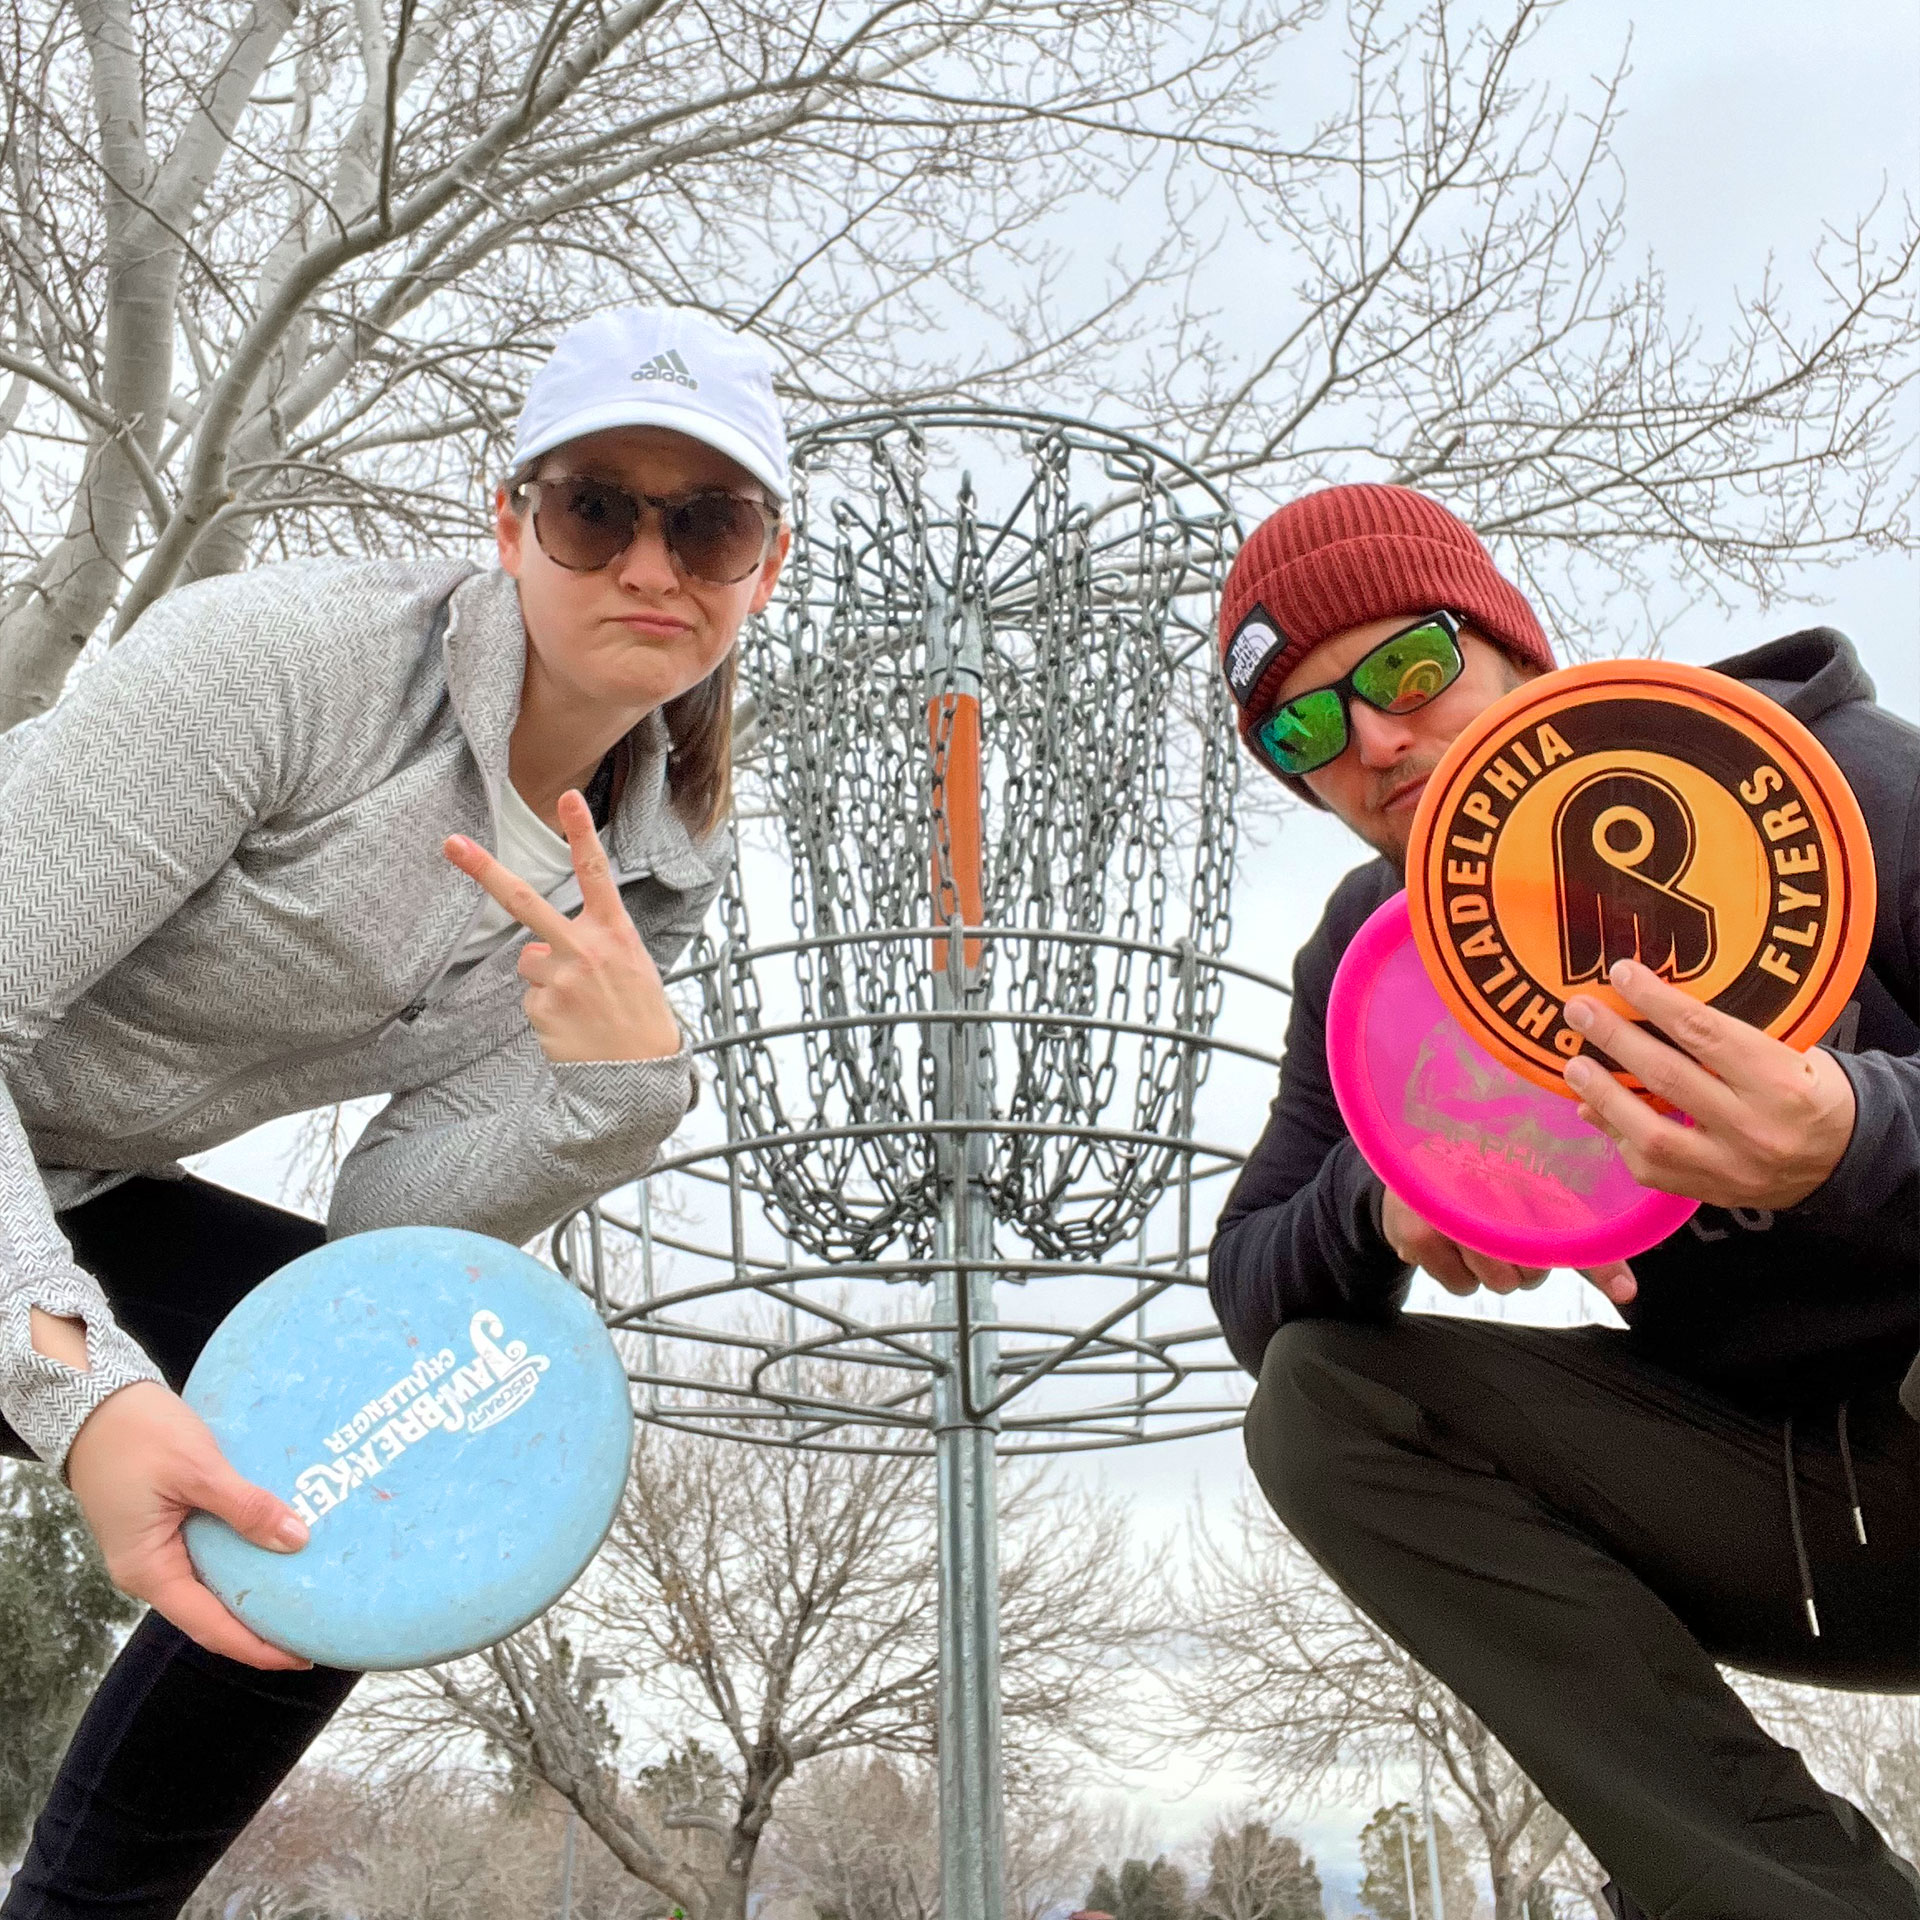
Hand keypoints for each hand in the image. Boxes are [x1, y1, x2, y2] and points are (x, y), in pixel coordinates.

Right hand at [65, 1379, 311, 1669]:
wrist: (97, 1402)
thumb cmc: (138, 1434)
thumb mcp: (198, 1470)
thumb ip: (246, 1507)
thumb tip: (296, 1540)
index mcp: (150, 1569)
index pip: (210, 1627)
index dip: (256, 1646)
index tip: (302, 1655)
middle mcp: (151, 1569)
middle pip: (213, 1612)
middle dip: (261, 1623)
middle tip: (315, 1624)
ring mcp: (157, 1548)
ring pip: (213, 1582)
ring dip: (254, 1587)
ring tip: (306, 1590)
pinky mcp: (166, 1525)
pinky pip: (210, 1553)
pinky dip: (242, 1555)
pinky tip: (277, 1546)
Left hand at [444, 788, 680, 1062]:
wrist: (639, 1074)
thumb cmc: (638, 1014)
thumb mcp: (632, 967)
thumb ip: (588, 946)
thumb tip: (530, 952)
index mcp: (616, 933)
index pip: (596, 874)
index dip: (581, 834)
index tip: (569, 797)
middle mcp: (586, 949)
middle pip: (525, 902)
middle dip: (484, 870)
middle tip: (451, 843)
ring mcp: (560, 979)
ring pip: (528, 962)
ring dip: (547, 980)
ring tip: (582, 1006)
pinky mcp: (542, 1009)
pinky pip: (531, 997)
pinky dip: (548, 1011)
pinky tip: (574, 1026)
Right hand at [1380, 1188, 1636, 1307]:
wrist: (1407, 1167)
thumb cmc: (1480, 1185)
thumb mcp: (1534, 1200)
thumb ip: (1581, 1249)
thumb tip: (1627, 1293)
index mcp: (1522, 1170)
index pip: (1573, 1222)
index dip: (1599, 1262)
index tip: (1624, 1288)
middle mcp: (1487, 1183)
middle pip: (1533, 1269)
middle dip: (1523, 1266)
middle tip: (1503, 1236)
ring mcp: (1450, 1210)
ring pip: (1497, 1281)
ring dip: (1490, 1271)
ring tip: (1473, 1237)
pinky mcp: (1418, 1234)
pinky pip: (1461, 1286)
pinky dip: (1458, 1275)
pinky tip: (1448, 1243)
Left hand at [1562, 958, 1856, 1210]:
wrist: (1847, 1158)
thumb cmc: (1810, 1088)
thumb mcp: (1790, 1050)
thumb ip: (1728, 1037)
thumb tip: (1649, 1009)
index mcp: (1780, 1080)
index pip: (1705, 1033)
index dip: (1655, 1000)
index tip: (1619, 972)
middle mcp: (1754, 1127)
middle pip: (1669, 1078)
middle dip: (1615, 1040)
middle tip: (1577, 1011)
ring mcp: (1731, 1168)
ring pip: (1652, 1134)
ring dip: (1604, 1095)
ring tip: (1574, 1066)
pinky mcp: (1712, 1194)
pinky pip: (1651, 1169)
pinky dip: (1617, 1134)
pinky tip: (1595, 1109)